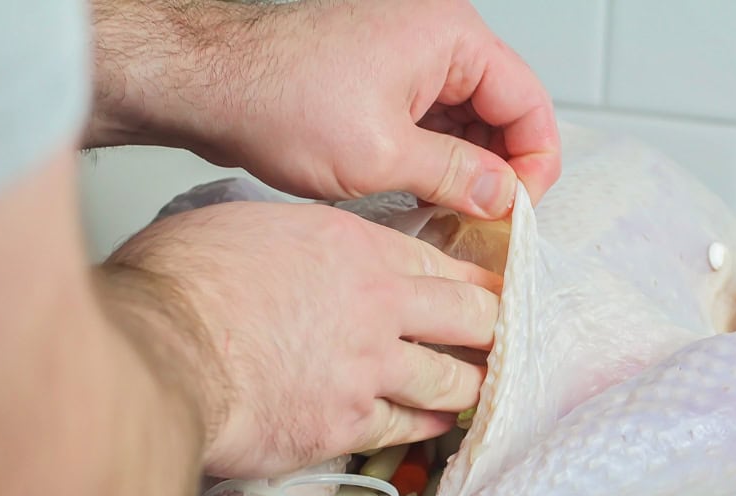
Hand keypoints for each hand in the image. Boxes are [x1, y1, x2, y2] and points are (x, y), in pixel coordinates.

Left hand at [90, 0, 560, 215]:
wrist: (201, 82)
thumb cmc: (275, 98)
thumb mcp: (382, 155)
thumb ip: (458, 178)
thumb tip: (506, 199)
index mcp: (449, 35)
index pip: (527, 101)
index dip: (534, 163)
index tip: (522, 211)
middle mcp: (434, 33)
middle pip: (502, 108)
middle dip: (500, 168)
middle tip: (492, 221)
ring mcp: (406, 51)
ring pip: (467, 118)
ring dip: (467, 167)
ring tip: (453, 213)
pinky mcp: (381, 74)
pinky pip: (431, 118)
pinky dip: (436, 156)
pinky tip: (425, 194)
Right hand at [100, 201, 501, 477]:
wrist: (164, 352)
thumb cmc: (184, 282)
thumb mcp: (248, 225)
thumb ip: (297, 241)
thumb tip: (296, 251)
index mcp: (358, 247)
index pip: (444, 263)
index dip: (477, 281)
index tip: (492, 292)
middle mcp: (380, 305)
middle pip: (471, 319)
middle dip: (494, 330)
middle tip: (504, 341)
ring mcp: (372, 368)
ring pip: (453, 379)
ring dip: (471, 384)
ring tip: (479, 387)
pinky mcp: (350, 423)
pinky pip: (408, 427)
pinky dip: (427, 427)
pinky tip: (435, 426)